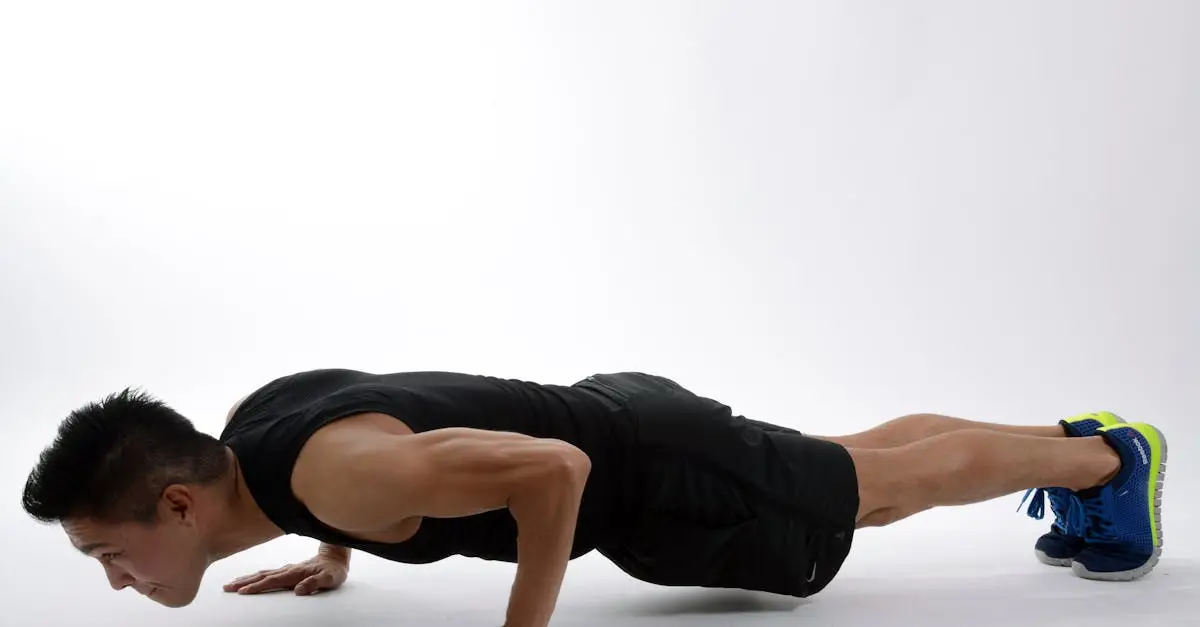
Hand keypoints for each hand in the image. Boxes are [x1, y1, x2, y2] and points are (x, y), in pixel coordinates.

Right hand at [223, 555, 348, 595]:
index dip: (257, 586)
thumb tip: (299, 591)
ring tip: (231, 583)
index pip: (273, 581)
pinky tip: (248, 578)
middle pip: (262, 576)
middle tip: (227, 587)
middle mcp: (288, 570)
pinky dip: (254, 576)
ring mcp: (287, 569)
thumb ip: (315, 583)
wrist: (336, 556)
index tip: (242, 592)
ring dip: (246, 578)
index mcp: (296, 573)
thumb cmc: (333, 570)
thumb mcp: (330, 579)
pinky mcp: (287, 570)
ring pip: (262, 573)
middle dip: (244, 582)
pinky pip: (267, 573)